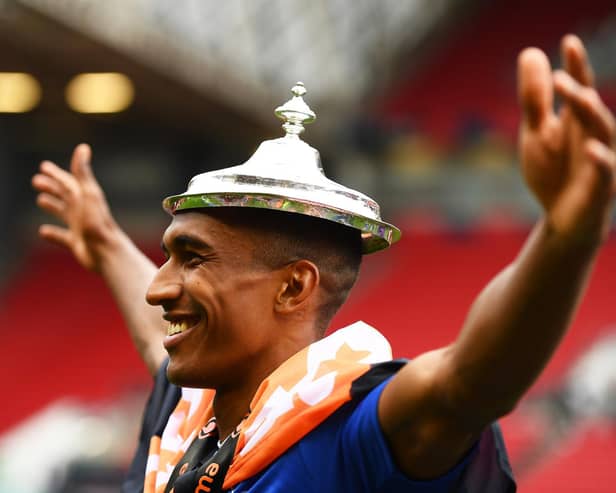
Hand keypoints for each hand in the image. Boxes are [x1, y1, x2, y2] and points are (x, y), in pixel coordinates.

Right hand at [32, 144, 118, 271]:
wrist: (107, 253)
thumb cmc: (97, 223)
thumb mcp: (88, 194)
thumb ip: (83, 173)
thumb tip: (83, 147)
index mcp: (85, 198)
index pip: (69, 182)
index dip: (56, 174)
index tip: (43, 166)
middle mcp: (83, 211)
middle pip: (65, 195)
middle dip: (52, 187)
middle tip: (36, 181)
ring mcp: (81, 227)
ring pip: (64, 213)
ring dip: (52, 206)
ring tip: (41, 200)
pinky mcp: (78, 243)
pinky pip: (63, 237)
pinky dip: (53, 233)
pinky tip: (43, 232)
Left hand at [518, 34, 615, 245]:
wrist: (561, 218)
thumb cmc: (553, 171)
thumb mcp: (537, 132)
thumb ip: (535, 98)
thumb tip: (531, 53)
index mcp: (577, 121)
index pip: (579, 88)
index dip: (576, 66)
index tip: (568, 42)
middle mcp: (594, 135)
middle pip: (590, 108)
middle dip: (578, 90)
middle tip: (560, 76)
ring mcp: (601, 160)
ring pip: (603, 133)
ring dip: (592, 115)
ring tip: (581, 96)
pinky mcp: (602, 188)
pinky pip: (605, 172)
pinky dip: (600, 159)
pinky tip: (590, 148)